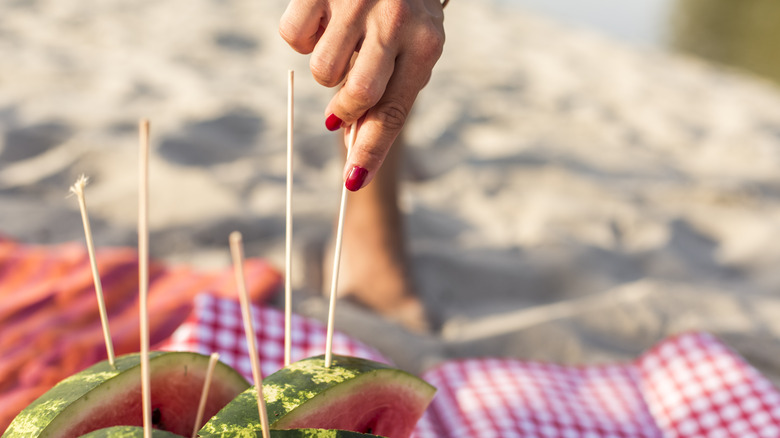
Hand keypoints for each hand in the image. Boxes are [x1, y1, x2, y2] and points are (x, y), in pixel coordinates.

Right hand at [279, 0, 445, 190]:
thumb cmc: (405, 5)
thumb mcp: (414, 44)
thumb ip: (389, 93)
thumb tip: (352, 145)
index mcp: (427, 44)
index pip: (395, 112)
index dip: (372, 150)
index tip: (353, 182)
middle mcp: (395, 22)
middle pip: (356, 97)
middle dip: (345, 108)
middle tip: (343, 100)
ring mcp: (356, 2)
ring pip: (321, 72)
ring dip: (327, 68)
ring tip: (345, 39)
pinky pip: (294, 37)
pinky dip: (304, 35)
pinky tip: (326, 18)